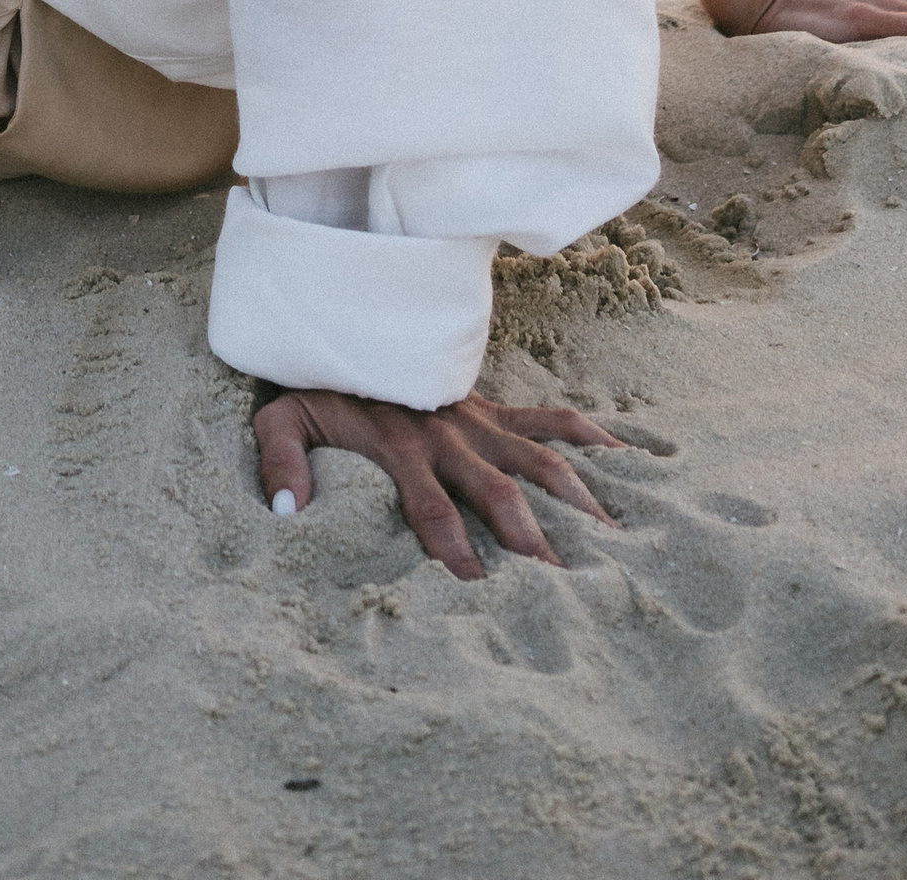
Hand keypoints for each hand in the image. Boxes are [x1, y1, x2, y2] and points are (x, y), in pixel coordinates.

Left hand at [252, 384, 621, 580]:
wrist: (350, 315)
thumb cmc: (320, 381)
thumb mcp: (284, 414)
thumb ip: (280, 458)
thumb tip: (288, 510)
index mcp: (400, 448)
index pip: (432, 507)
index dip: (453, 549)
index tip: (477, 592)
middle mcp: (449, 435)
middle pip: (499, 492)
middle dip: (532, 539)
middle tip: (565, 587)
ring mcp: (479, 420)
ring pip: (538, 459)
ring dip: (574, 499)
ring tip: (610, 543)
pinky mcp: (495, 407)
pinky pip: (550, 419)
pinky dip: (591, 438)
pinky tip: (627, 464)